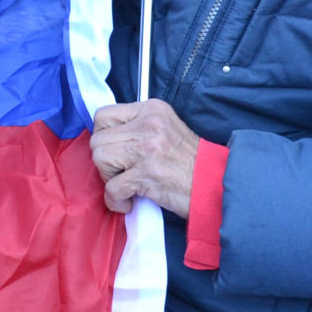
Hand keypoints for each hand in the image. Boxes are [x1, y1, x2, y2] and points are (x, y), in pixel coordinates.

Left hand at [91, 99, 198, 217]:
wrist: (213, 185)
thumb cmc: (187, 162)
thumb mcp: (164, 130)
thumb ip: (135, 128)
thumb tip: (103, 138)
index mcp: (151, 109)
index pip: (103, 116)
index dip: (102, 137)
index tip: (114, 152)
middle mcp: (148, 124)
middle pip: (98, 140)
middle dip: (104, 162)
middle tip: (122, 173)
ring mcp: (148, 148)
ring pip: (100, 159)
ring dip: (109, 179)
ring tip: (127, 186)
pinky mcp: (147, 173)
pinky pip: (112, 188)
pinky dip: (116, 200)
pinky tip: (129, 201)